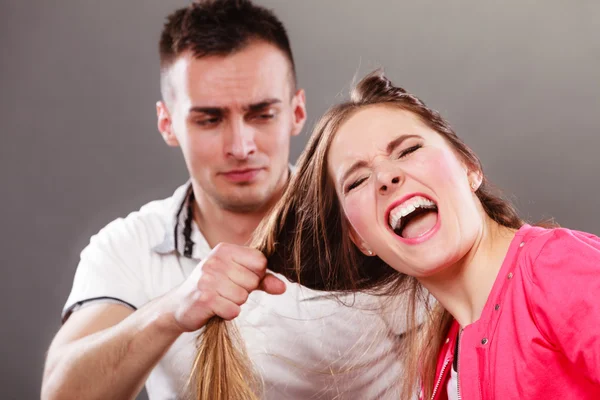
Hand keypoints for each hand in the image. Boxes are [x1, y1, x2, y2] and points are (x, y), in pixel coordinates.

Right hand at [166, 243, 285, 332]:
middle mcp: (215, 260)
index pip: (260, 261)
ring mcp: (208, 279)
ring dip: (234, 303)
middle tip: (225, 291)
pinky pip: (233, 310)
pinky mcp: (204, 298)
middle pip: (253, 280)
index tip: (239, 279)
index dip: (256, 275)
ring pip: (243, 296)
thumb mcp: (236, 278)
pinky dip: (227, 313)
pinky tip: (215, 308)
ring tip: (219, 299)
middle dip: (244, 291)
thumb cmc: (212, 288)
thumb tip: (283, 287)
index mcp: (225, 249)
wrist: (179, 305)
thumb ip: (262, 280)